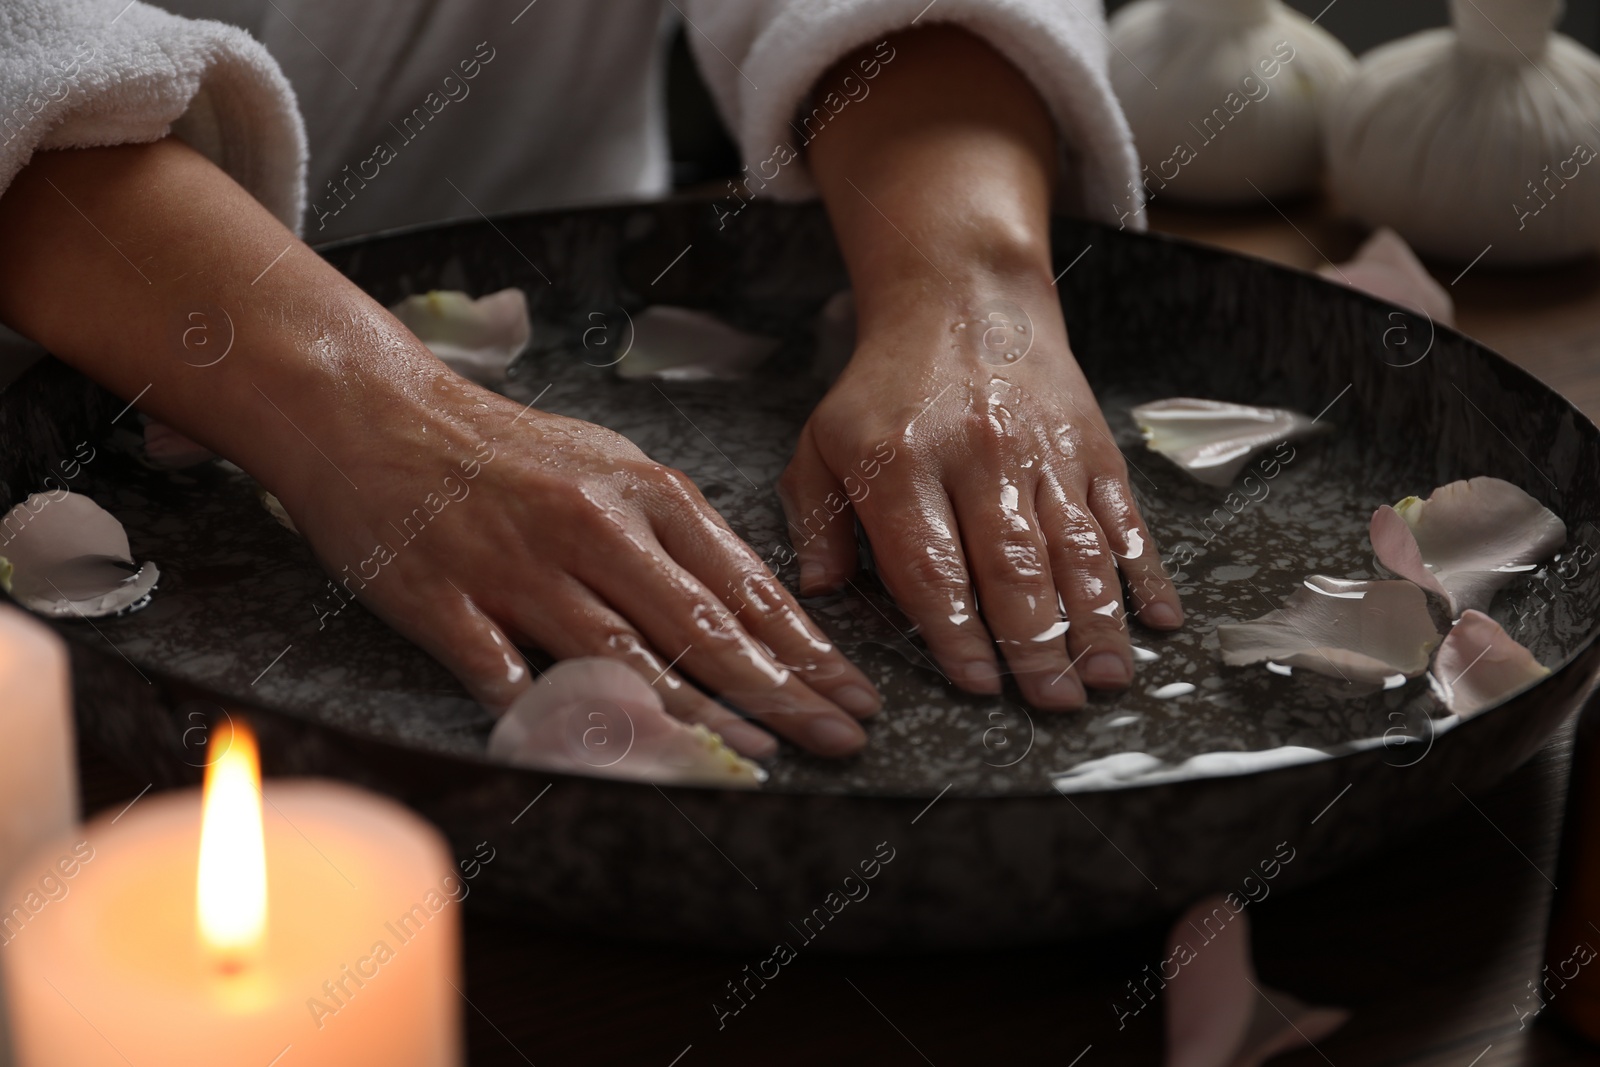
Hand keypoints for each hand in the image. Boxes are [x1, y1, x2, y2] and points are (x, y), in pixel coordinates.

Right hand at [280, 375, 881, 757]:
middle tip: (842, 738)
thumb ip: (673, 538)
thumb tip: (747, 612)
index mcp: (641, 492)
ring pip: (620, 655)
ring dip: (695, 713)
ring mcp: (517, 568)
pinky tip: (601, 753)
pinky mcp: (444, 601)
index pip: (743, 584)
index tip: (855, 694)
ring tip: (759, 754)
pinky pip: (506, 674)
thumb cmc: (505, 449)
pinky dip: (551, 714)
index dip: (806, 648)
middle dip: (782, 690)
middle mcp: (591, 528)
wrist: (374, 412)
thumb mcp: (608, 467)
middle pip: (700, 625)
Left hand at [780, 279, 1181, 707]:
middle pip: (1016, 565)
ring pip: (1078, 547)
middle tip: (1055, 704)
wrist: (963, 299)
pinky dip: (1145, 570)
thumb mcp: (823, 442)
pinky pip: (1122, 516)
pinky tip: (1161, 618)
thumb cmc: (886, 389)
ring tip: (1110, 679)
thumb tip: (820, 594)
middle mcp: (981, 457)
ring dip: (1098, 620)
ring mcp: (1045, 452)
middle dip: (1039, 644)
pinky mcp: (1091, 447)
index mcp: (904, 464)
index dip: (958, 633)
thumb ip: (815, 520)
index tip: (977, 684)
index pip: (933, 566)